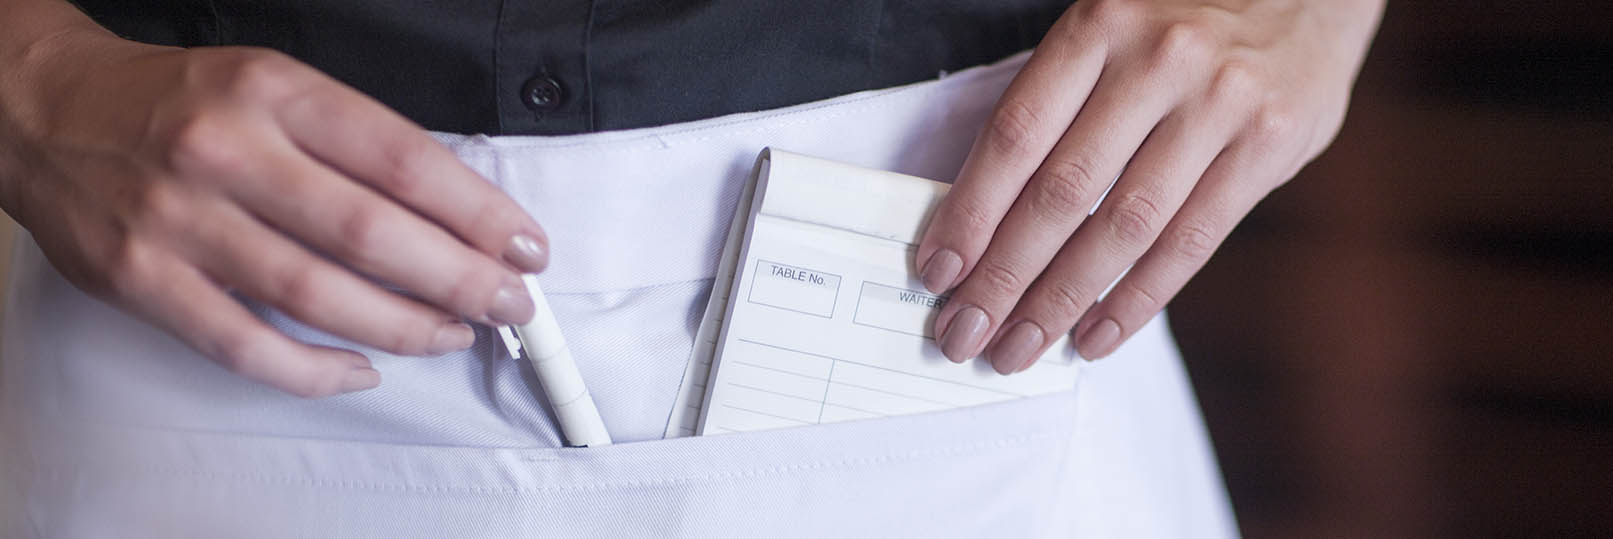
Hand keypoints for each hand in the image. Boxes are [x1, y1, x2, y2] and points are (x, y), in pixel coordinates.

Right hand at [0, 33, 548, 396]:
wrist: (43, 110)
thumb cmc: (176, 103)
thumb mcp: (273, 85)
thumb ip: (355, 142)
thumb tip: (455, 213)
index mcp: (274, 92)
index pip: (403, 160)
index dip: (477, 212)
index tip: (522, 244)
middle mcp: (228, 152)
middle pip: (371, 233)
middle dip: (458, 277)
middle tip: (507, 300)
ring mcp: (180, 221)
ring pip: (316, 295)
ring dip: (403, 325)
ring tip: (452, 332)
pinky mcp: (142, 280)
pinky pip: (246, 346)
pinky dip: (314, 368)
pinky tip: (362, 368)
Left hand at [917, 0, 1382, 372]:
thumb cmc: (1184, 19)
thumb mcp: (1112, 29)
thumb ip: (1059, 104)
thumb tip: (984, 215)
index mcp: (1099, 26)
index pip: (1016, 137)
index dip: (971, 213)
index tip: (939, 272)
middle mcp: (1158, 62)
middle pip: (1062, 192)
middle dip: (1004, 277)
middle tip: (965, 333)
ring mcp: (1219, 105)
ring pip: (1124, 227)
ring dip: (1062, 301)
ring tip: (1019, 349)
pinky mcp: (1269, 146)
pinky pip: (1190, 242)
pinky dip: (1136, 298)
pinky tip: (1095, 334)